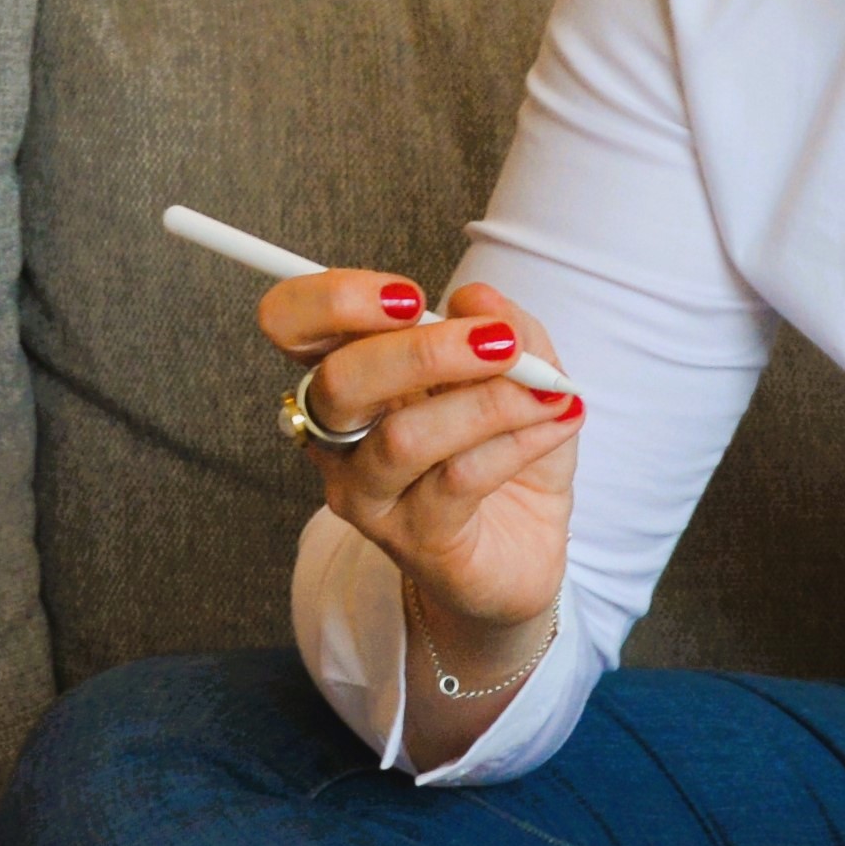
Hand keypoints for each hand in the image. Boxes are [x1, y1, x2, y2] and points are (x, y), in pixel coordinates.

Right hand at [261, 268, 580, 673]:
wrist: (522, 549)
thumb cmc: (500, 451)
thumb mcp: (519, 372)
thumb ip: (503, 326)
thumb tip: (477, 298)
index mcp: (348, 375)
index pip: (291, 324)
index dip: (334, 299)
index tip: (411, 296)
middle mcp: (340, 437)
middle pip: (338, 382)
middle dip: (422, 351)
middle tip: (498, 342)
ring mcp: (370, 495)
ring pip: (403, 438)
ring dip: (487, 402)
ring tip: (545, 390)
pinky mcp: (417, 539)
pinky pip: (459, 479)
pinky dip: (516, 441)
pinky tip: (553, 422)